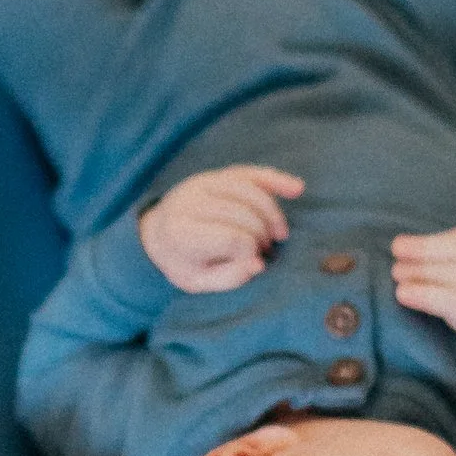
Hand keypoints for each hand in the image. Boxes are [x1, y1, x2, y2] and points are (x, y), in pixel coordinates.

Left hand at [140, 163, 305, 292]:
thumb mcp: (197, 282)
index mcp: (180, 232)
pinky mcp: (216, 175)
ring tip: (279, 235)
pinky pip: (250, 173)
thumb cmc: (182, 261)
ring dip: (272, 214)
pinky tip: (297, 189)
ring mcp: (202, 183)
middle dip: (261, 236)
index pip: (231, 238)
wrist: (158, 232)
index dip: (251, 252)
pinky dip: (275, 180)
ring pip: (250, 191)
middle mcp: (189, 201)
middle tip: (264, 252)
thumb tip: (258, 265)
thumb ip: (227, 277)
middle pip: (243, 215)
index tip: (255, 263)